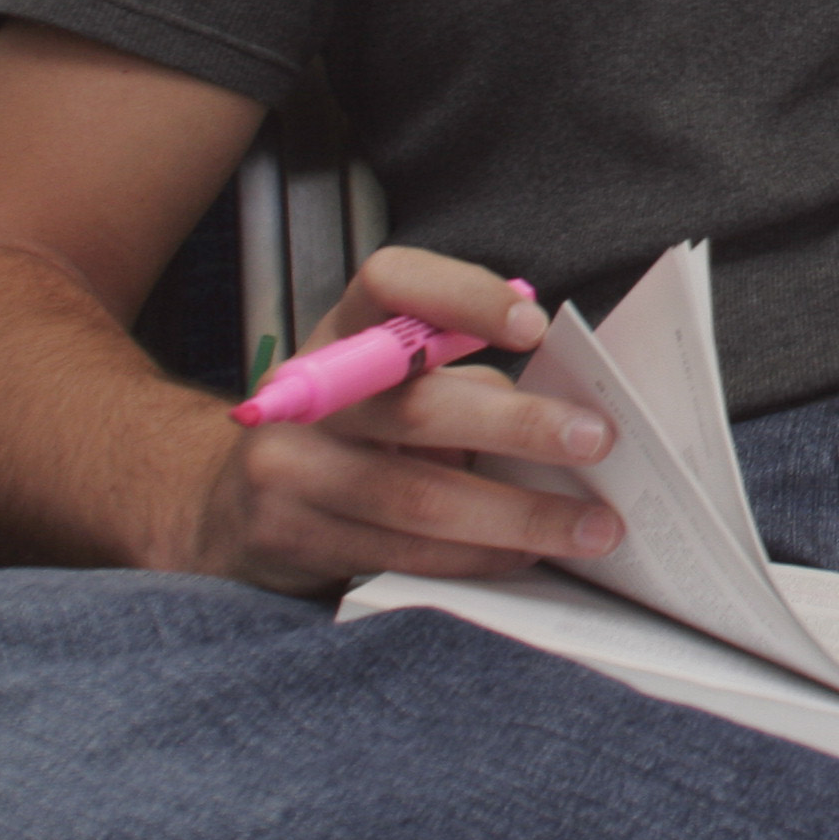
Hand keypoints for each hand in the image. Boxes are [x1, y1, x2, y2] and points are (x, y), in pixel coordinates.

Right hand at [183, 245, 622, 594]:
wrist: (240, 503)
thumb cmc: (357, 426)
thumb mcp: (396, 379)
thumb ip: (466, 375)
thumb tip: (574, 406)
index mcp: (344, 327)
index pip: (392, 282)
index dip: (464, 296)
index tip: (537, 327)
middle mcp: (308, 391)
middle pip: (419, 407)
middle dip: (520, 427)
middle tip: (597, 440)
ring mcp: (290, 468)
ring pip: (417, 498)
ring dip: (518, 517)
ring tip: (593, 526)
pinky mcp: (293, 538)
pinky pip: (403, 553)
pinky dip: (476, 557)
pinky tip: (528, 555)